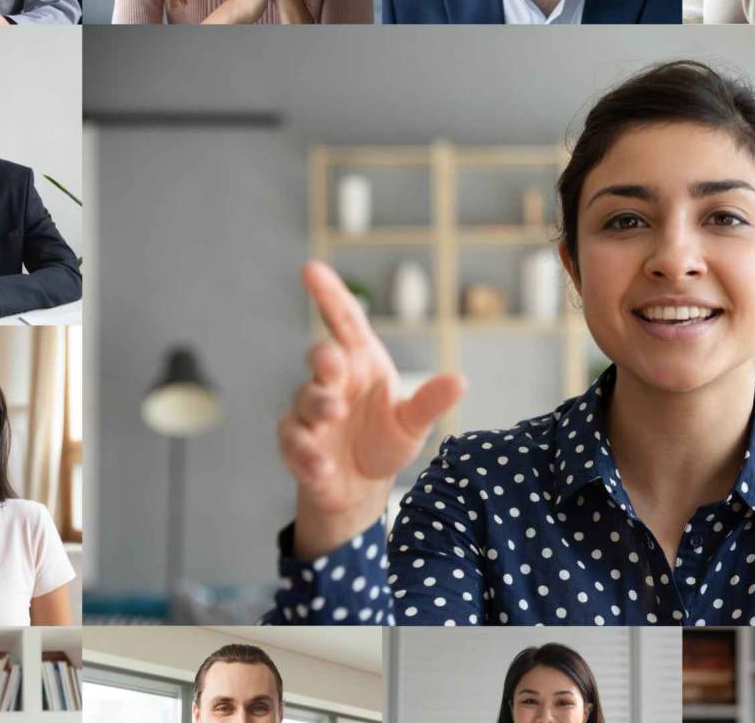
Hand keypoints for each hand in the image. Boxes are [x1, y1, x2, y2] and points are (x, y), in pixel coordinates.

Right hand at [279, 261, 465, 559]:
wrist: (361, 486)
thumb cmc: (385, 441)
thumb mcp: (413, 423)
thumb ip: (430, 402)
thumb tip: (460, 382)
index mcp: (360, 363)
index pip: (343, 321)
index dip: (328, 294)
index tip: (311, 269)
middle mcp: (332, 381)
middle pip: (321, 357)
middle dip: (324, 357)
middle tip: (333, 361)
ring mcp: (310, 411)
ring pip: (305, 399)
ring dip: (318, 404)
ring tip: (334, 414)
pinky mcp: (297, 444)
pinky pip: (294, 442)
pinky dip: (306, 453)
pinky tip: (321, 465)